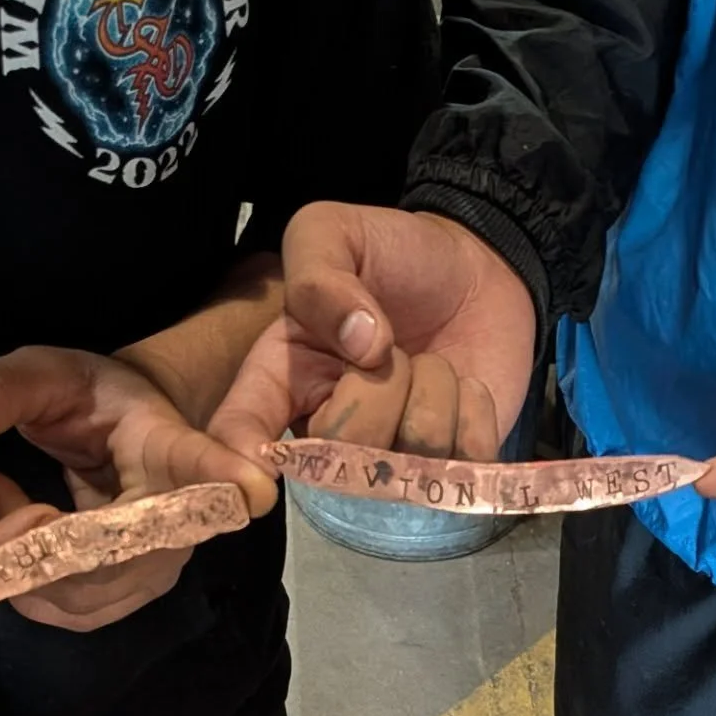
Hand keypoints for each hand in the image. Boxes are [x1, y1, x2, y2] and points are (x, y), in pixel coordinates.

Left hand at [0, 346, 276, 630]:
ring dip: (5, 557)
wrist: (126, 432)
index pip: (206, 471)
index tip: (252, 489)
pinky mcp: (121, 598)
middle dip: (17, 537)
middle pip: (105, 564)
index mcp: (174, 452)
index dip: (225, 480)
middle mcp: (178, 526)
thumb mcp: (43, 372)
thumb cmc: (95, 398)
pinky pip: (59, 610)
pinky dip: (9, 577)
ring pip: (72, 598)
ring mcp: (152, 571)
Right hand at [211, 202, 536, 463]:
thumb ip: (318, 277)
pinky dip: (475, 418)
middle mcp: (330, 435)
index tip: (258, 482)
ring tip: (432, 363)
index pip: (242, 438)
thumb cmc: (392, 255)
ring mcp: (391, 460)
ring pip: (404, 467)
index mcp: (281, 380)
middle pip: (338, 458)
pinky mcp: (451, 468)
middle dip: (378, 393)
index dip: (239, 466)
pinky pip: (461, 467)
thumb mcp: (332, 234)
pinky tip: (466, 388)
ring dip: (434, 396)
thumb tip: (361, 344)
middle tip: (393, 350)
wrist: (476, 269)